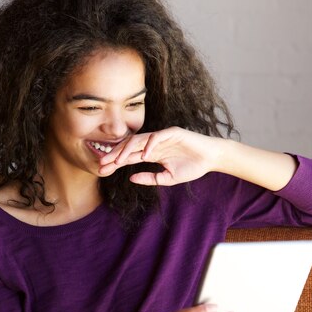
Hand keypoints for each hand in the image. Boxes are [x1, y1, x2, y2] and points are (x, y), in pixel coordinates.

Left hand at [98, 127, 222, 185]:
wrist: (210, 159)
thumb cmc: (192, 167)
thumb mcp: (168, 178)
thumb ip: (150, 179)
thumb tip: (131, 179)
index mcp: (151, 153)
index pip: (129, 157)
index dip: (115, 163)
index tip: (102, 171)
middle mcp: (153, 144)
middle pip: (129, 147)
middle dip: (114, 155)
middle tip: (101, 164)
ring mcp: (162, 137)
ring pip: (139, 140)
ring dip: (127, 150)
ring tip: (118, 161)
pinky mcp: (173, 132)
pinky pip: (157, 137)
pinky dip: (150, 146)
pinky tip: (143, 156)